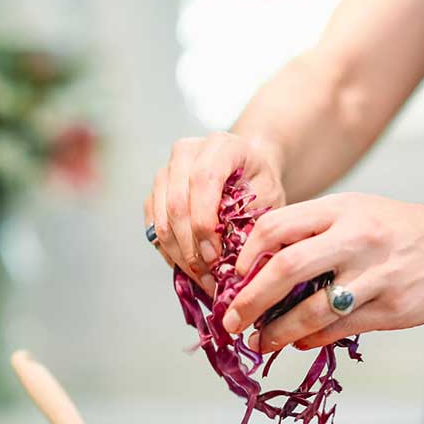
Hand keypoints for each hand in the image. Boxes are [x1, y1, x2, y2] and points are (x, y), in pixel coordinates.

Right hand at [143, 132, 284, 290]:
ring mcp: (166, 171)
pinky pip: (153, 227)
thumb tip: (236, 261)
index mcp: (221, 145)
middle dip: (191, 246)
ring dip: (179, 255)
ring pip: (161, 218)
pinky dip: (170, 252)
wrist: (246, 172)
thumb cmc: (259, 184)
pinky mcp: (155, 192)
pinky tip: (189, 268)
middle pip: (177, 202)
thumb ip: (253, 221)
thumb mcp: (270, 198)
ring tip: (201, 279)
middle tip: (208, 276)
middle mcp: (187, 151)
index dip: (205, 221)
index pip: (203, 179)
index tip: (215, 256)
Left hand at [220, 193, 423, 351]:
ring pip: (311, 310)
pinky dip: (312, 339)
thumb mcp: (357, 212)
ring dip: (278, 331)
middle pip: (285, 269)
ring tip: (261, 342)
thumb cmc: (399, 230)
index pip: (276, 226)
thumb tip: (260, 268)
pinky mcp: (392, 308)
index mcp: (342, 209)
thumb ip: (313, 231)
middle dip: (249, 300)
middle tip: (230, 321)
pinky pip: (339, 328)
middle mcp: (357, 238)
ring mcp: (376, 274)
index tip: (232, 278)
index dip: (246, 255)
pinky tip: (299, 343)